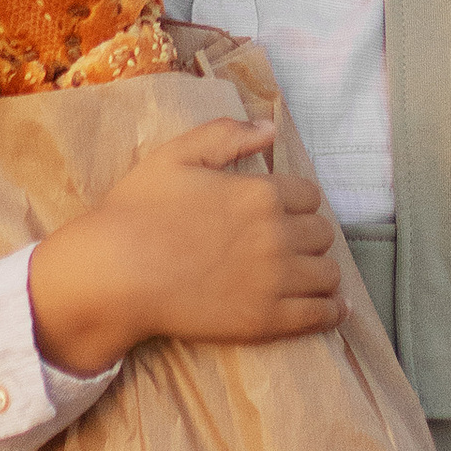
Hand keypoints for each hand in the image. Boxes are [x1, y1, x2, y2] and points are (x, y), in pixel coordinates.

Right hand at [26, 117, 341, 376]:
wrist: (116, 274)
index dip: (296, 200)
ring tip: (308, 273)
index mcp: (261, 193)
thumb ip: (226, 135)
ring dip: (320, 269)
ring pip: (328, 273)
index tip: (283, 209)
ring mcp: (275, 282)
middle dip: (308, 233)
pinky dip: (332, 311)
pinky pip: (319, 316)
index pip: (309, 194)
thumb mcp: (176, 154)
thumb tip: (269, 129)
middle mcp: (277, 236)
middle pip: (322, 233)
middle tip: (289, 241)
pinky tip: (334, 309)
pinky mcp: (266, 321)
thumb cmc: (139, 210)